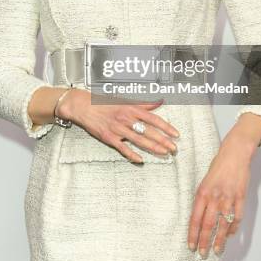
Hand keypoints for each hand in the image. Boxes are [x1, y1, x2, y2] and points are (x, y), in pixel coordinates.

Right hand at [59, 89, 179, 162]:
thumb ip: (143, 104)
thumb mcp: (125, 100)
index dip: (166, 127)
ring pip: (139, 140)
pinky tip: (140, 160)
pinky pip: (122, 148)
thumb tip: (159, 101)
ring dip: (153, 147)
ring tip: (164, 153)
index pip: (153, 118)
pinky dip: (131, 154)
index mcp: (131, 108)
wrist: (84, 106)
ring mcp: (118, 129)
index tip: (176, 134)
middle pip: (149, 131)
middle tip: (174, 148)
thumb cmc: (105, 103)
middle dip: (163, 140)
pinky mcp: (109, 138)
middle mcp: (126, 118)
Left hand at [187, 131, 254, 256]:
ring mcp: (229, 198)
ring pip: (223, 224)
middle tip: (202, 253)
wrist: (235, 153)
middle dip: (204, 241)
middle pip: (208, 224)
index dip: (193, 234)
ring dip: (219, 240)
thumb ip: (203, 197)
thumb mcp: (205, 180)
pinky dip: (233, 228)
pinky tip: (229, 234)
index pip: (195, 218)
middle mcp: (215, 197)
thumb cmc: (218, 165)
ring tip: (217, 251)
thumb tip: (200, 216)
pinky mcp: (240, 197)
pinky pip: (237, 217)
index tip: (190, 245)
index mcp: (203, 192)